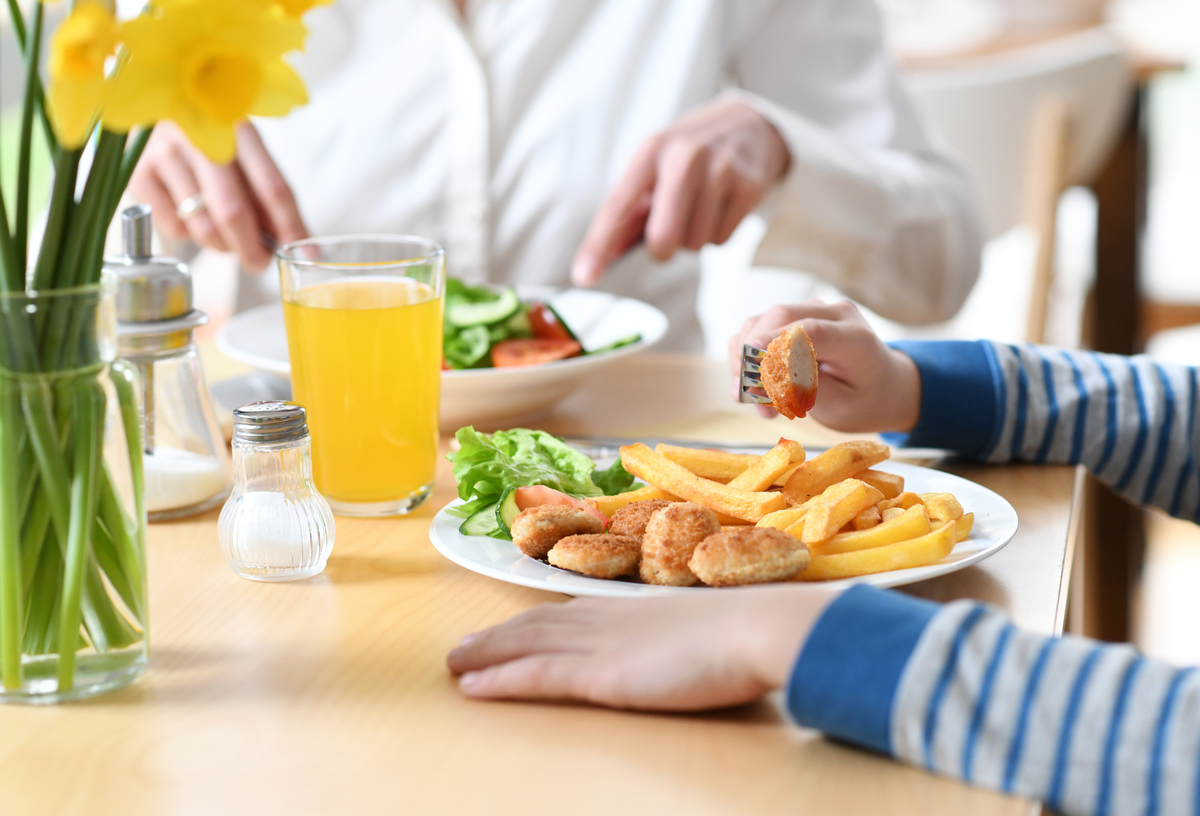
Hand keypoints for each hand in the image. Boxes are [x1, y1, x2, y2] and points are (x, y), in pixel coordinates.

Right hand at [128, 121, 308, 270]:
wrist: (151, 102)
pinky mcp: (139, 173)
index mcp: (238, 127)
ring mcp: (165, 153)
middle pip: (233, 212)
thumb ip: (265, 192)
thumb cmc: (210, 135)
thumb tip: (290, 240)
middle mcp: (199, 136)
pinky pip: (175, 227)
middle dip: (252, 249)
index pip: (272, 187)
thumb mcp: (244, 150)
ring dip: (223, 245)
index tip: (304, 253)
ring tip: (228, 238)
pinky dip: (191, 235)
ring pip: (203, 226)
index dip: (290, 226)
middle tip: (260, 262)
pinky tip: (194, 218)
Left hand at [447, 586, 833, 710]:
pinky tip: (472, 688)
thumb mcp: (709, 629)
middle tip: (463, 647)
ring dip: (485, 655)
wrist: (757, 628)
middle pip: (535, 626)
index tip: (510, 628)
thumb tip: (692, 647)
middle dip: (496, 637)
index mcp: (631, 608)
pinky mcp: (599, 674)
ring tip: (454, 664)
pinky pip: (535, 676)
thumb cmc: (748, 631)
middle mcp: (605, 619)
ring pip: (525, 646)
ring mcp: (599, 644)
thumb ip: (686, 638)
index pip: (568, 615)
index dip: (532, 622)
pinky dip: (499, 680)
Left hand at [571, 100, 789, 285]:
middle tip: (670, 231)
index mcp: (651, 151)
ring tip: (700, 208)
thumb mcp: (655, 165)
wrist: (748, 124)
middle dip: (662, 248)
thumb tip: (599, 259)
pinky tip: (720, 207)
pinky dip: (717, 233)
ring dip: (693, 238)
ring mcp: (720, 171)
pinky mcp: (748, 187)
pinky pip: (721, 240)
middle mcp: (684, 158)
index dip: (599, 246)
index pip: (618, 208)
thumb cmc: (690, 154)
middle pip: (662, 239)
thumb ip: (629, 210)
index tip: (584, 276)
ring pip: (694, 244)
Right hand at [729, 301, 921, 432]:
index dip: (776, 342)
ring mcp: (815, 310)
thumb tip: (759, 378)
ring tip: (757, 399)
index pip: (812, 331)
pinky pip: (760, 327)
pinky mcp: (798, 315)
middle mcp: (836, 314)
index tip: (749, 364)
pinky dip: (750, 355)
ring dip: (747, 359)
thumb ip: (803, 388)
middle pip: (781, 316)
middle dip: (753, 354)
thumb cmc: (864, 400)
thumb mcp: (840, 407)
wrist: (882, 386)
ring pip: (763, 320)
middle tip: (746, 396)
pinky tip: (759, 384)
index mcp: (856, 339)